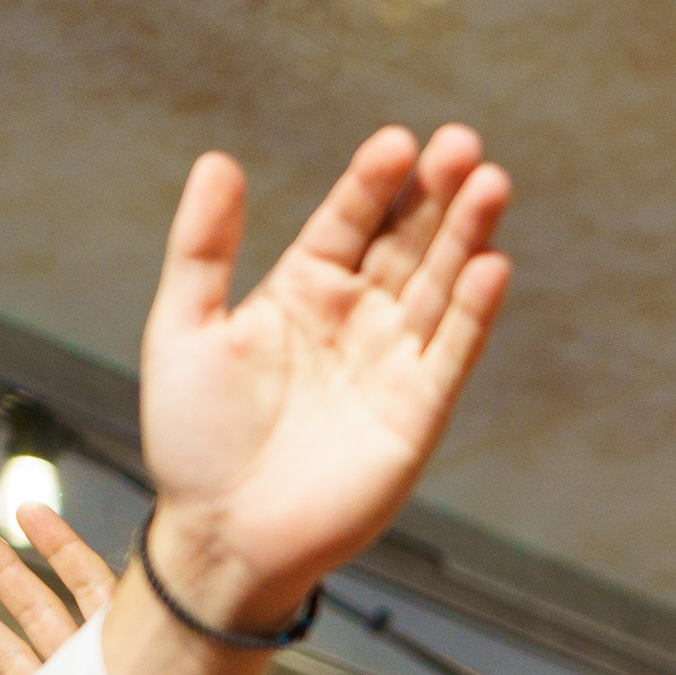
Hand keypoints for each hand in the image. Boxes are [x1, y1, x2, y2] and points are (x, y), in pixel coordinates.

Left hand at [135, 125, 511, 630]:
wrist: (221, 532)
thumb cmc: (193, 436)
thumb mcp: (183, 326)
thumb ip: (204, 246)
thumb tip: (220, 161)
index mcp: (303, 290)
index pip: (350, 219)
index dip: (374, 181)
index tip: (397, 143)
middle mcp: (357, 318)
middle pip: (410, 242)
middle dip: (438, 194)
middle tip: (462, 144)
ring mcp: (393, 363)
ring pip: (442, 286)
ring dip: (468, 237)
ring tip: (490, 184)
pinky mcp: (418, 412)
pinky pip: (453, 353)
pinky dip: (476, 312)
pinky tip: (492, 267)